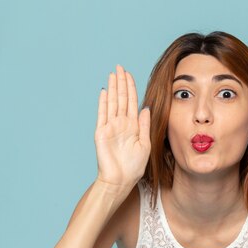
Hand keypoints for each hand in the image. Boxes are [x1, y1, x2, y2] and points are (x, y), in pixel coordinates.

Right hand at [95, 64, 150, 187]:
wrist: (120, 180)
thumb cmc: (133, 167)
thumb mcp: (145, 144)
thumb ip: (144, 125)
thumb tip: (146, 108)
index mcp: (132, 126)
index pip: (132, 102)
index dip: (131, 88)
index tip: (130, 74)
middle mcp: (121, 124)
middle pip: (121, 98)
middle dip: (122, 82)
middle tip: (120, 66)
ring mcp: (110, 127)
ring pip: (112, 102)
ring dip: (113, 88)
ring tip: (113, 74)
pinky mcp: (101, 133)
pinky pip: (103, 114)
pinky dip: (104, 103)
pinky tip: (105, 91)